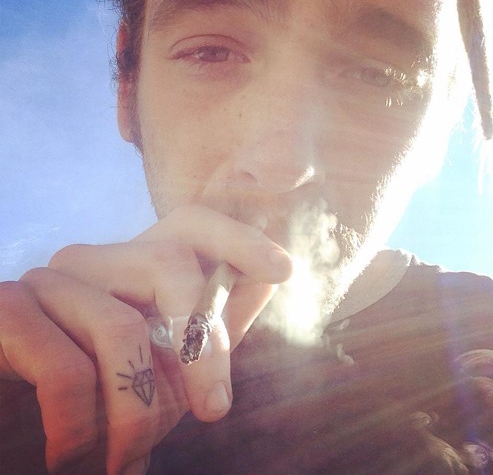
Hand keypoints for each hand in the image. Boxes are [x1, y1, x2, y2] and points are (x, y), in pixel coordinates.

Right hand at [0, 205, 291, 473]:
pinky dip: (80, 425)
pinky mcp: (7, 312)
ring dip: (138, 409)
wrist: (33, 432)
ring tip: (128, 459)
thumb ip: (215, 318)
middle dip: (203, 342)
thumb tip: (268, 278)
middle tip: (214, 412)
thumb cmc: (107, 398)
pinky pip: (65, 367)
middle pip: (170, 261)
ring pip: (121, 325)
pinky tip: (78, 456)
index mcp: (135, 265)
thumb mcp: (171, 362)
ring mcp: (49, 282)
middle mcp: (93, 261)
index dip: (238, 239)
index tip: (282, 269)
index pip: (191, 225)